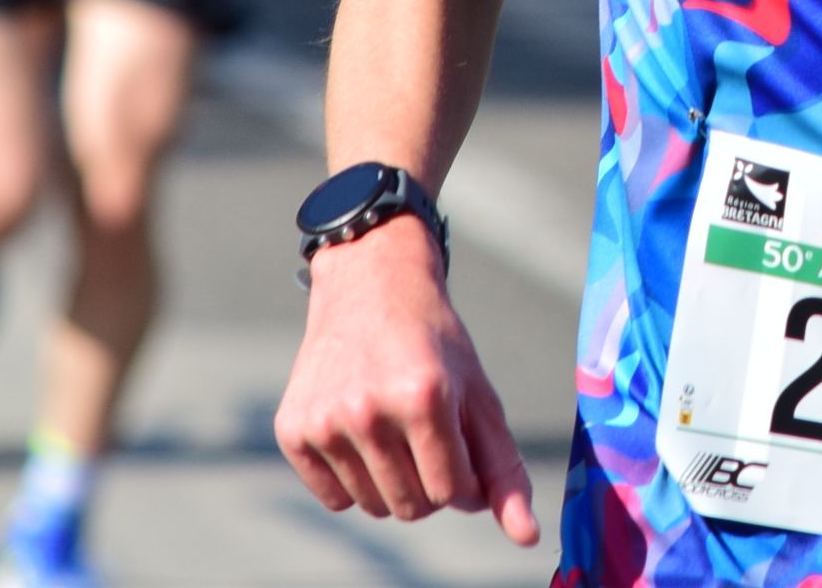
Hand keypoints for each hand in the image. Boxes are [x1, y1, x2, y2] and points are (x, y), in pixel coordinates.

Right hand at [275, 220, 540, 541]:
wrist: (370, 284)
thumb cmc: (435, 344)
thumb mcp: (479, 395)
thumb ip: (504, 469)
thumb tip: (528, 537)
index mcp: (424, 397)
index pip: (453, 492)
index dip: (465, 481)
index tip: (462, 447)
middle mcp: (369, 411)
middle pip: (413, 507)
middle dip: (431, 485)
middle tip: (427, 435)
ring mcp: (325, 421)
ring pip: (374, 507)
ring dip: (394, 483)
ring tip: (395, 429)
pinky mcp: (292, 430)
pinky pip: (334, 500)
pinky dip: (354, 480)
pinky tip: (360, 432)